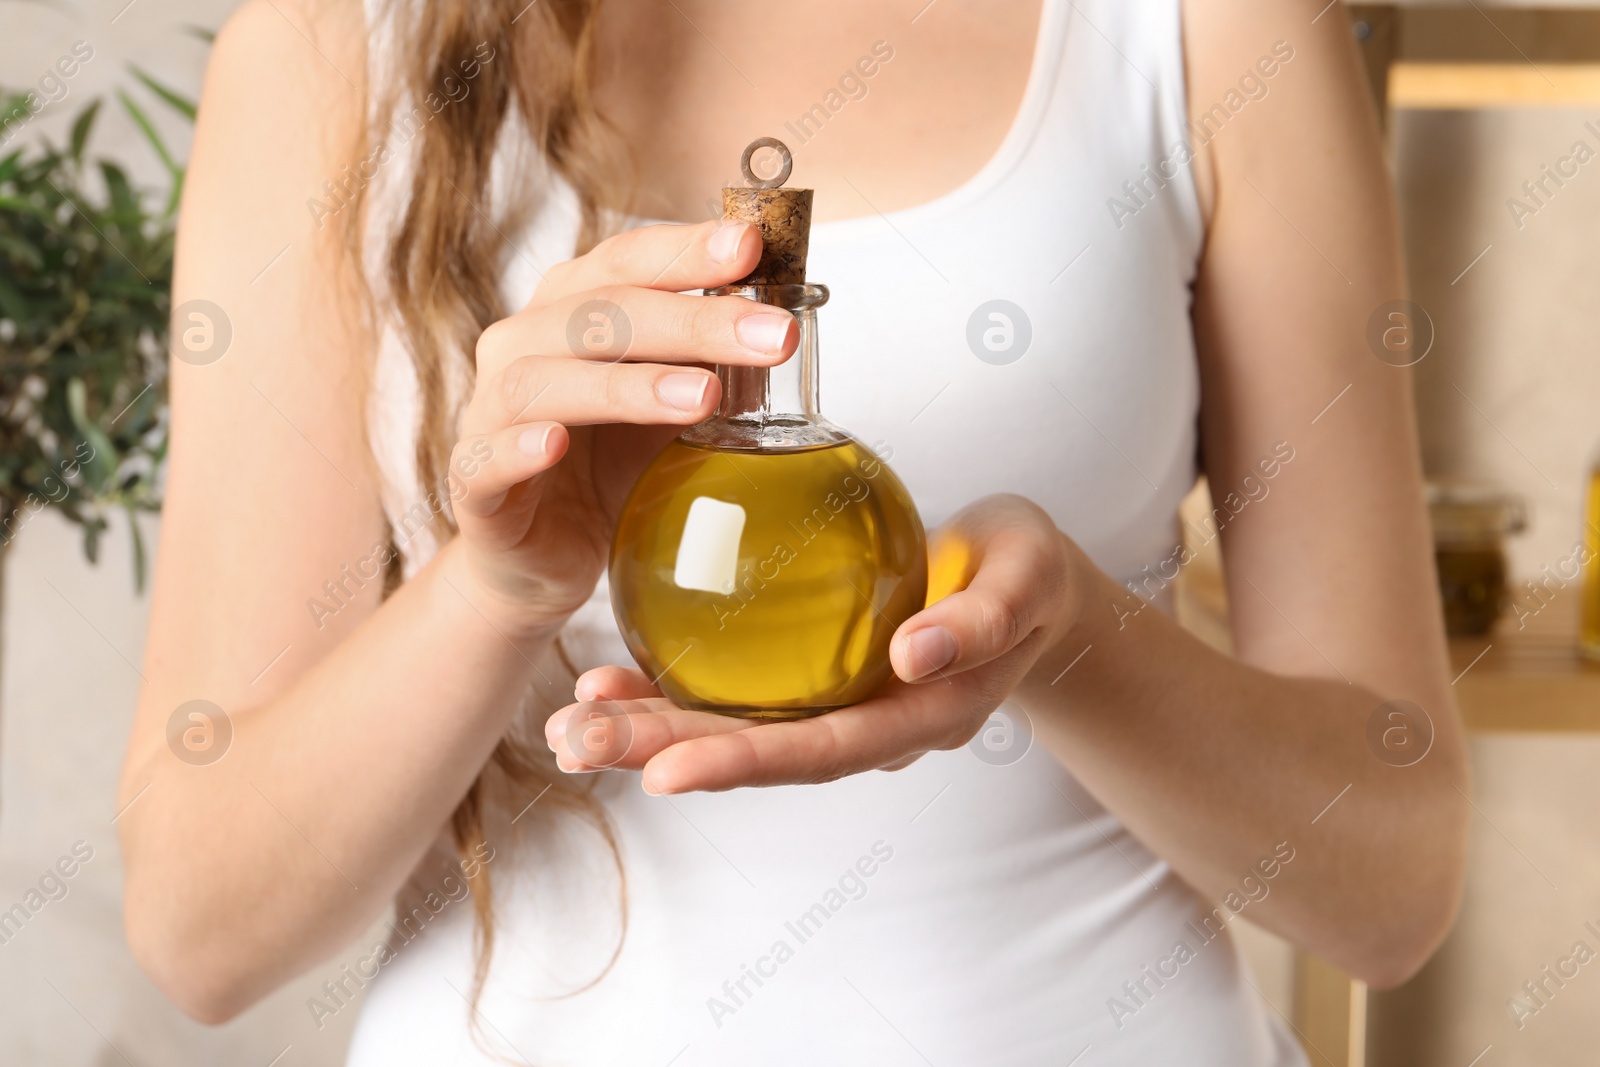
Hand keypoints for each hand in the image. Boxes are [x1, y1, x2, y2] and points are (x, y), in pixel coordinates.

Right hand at [445, 220, 795, 633]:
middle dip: (693, 320)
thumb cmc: (608, 464)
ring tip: (700, 398)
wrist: (544, 554)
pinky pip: (486, 458)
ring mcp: (489, 413)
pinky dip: (519, 446)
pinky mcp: (473, 484)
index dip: (686, 249)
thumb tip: (784, 325)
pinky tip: (556, 443)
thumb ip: (713, 365)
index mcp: (570, 309)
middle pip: (600, 313)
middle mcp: (522, 346)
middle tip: (772, 336)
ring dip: (625, 384)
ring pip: (544, 380)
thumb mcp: (673, 408)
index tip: (752, 245)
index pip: (626, 260)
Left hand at [545, 495, 1080, 792]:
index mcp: (919, 716)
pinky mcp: (809, 674)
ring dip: (650, 731)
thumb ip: (980, 619)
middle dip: (664, 754)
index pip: (825, 750)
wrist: (1022, 579)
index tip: (666, 773)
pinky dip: (670, 689)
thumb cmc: (1026, 571)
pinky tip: (608, 678)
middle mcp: (866, 724)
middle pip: (760, 751)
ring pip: (735, 728)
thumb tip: (915, 655)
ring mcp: (835, 704)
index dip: (746, 764)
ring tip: (570, 723)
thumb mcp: (1023, 577)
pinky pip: (735, 690)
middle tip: (576, 742)